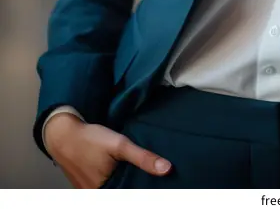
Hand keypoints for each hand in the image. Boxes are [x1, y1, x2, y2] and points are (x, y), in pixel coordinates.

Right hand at [44, 112, 171, 188]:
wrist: (62, 134)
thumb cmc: (90, 139)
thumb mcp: (119, 145)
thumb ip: (142, 157)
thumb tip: (167, 169)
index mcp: (105, 191)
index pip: (131, 195)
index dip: (142, 188)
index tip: (158, 184)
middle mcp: (96, 195)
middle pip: (122, 191)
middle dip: (134, 184)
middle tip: (150, 177)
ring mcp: (89, 191)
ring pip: (113, 188)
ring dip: (124, 181)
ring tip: (137, 173)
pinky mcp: (85, 185)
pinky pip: (104, 185)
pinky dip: (113, 179)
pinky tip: (121, 170)